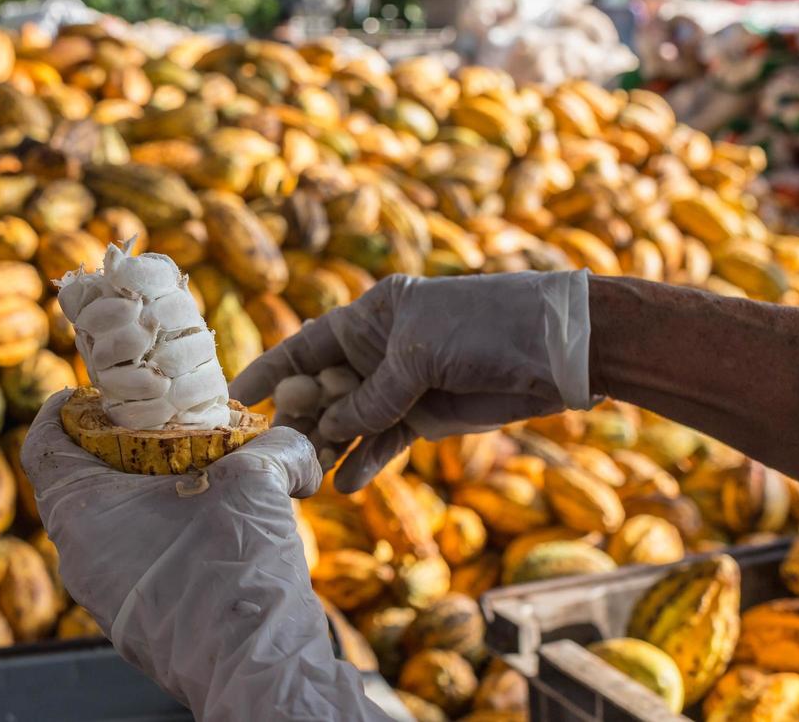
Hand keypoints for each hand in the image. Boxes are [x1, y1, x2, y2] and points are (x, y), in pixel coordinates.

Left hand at [22, 389, 390, 721]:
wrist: (256, 673)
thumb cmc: (236, 574)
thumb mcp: (258, 485)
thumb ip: (276, 449)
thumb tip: (301, 447)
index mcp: (81, 513)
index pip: (44, 445)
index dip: (64, 409)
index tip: (90, 389)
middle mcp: (80, 556)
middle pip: (78, 481)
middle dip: (116, 446)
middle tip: (159, 421)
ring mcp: (104, 594)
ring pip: (108, 523)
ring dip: (143, 492)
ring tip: (196, 470)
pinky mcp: (133, 622)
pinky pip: (131, 558)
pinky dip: (158, 531)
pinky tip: (208, 522)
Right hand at [230, 271, 591, 491]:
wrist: (558, 350)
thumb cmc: (485, 327)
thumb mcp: (418, 354)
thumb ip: (371, 395)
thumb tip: (330, 427)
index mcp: (372, 315)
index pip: (308, 343)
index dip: (274, 367)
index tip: (239, 393)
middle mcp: (381, 348)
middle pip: (325, 387)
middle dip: (300, 417)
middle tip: (276, 451)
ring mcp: (404, 384)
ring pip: (352, 419)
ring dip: (331, 445)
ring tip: (306, 477)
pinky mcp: (428, 415)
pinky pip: (386, 440)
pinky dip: (367, 460)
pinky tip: (346, 483)